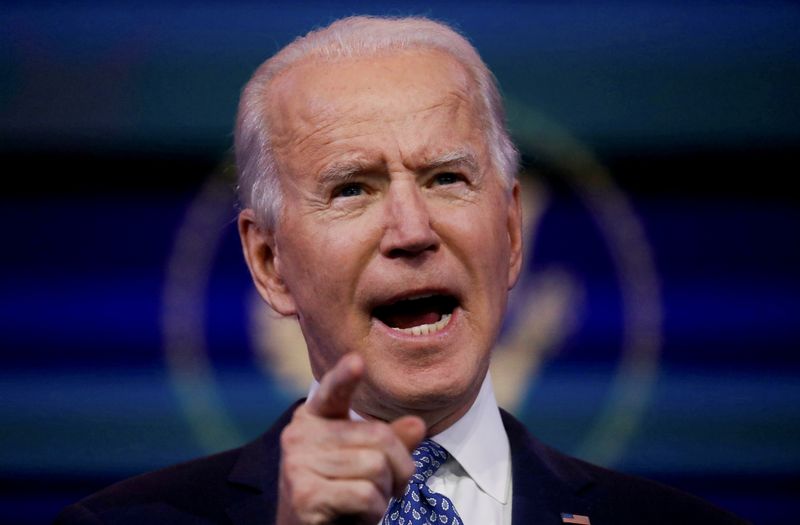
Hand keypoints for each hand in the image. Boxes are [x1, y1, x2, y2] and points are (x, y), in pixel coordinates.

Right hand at [276, 353, 425, 524]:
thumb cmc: (340, 495)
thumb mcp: (367, 463)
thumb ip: (391, 442)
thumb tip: (418, 424)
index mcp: (313, 417)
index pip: (332, 391)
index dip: (345, 377)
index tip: (357, 360)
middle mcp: (299, 434)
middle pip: (378, 436)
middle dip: (399, 468)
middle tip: (392, 488)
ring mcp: (297, 464)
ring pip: (376, 467)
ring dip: (384, 493)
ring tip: (367, 502)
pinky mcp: (304, 494)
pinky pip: (365, 494)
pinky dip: (373, 511)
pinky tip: (357, 516)